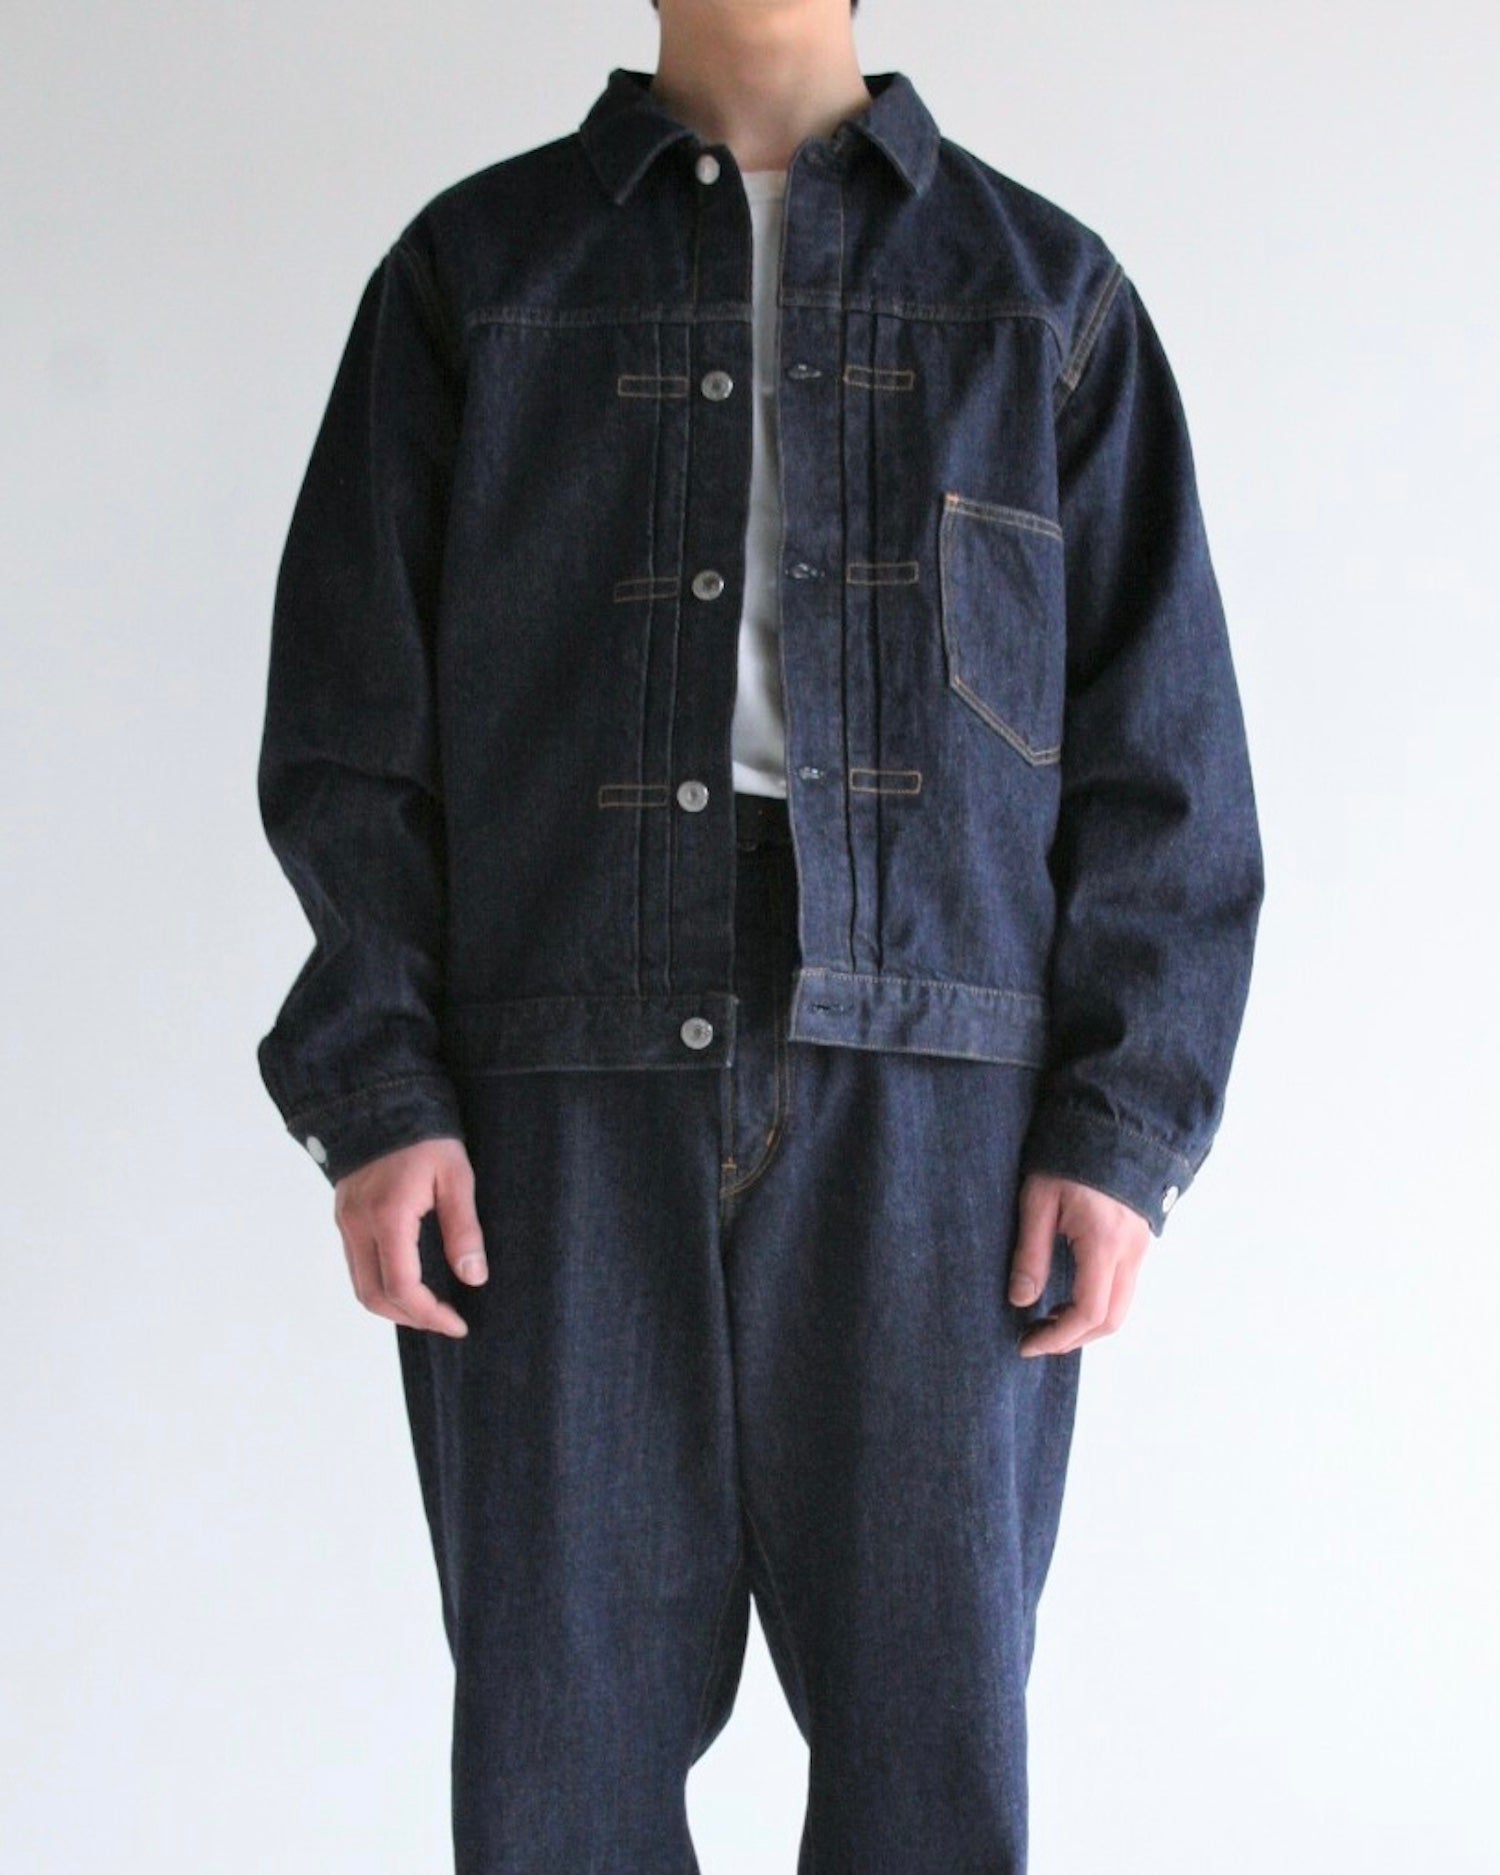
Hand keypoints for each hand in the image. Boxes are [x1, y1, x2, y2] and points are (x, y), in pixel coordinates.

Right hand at [333, 1136, 487, 1337]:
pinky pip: (357, 1265)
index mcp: (387, 1216)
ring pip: (360, 1285)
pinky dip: (381, 1284)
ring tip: (431, 1306)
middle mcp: (358, 1225)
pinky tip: (410, 1280)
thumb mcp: (456, 1176)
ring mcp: (346, 1222)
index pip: (401, 1286)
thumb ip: (463, 1228)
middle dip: (410, 1318)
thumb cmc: (425, 1136)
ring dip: (393, 1305)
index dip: (429, 1314)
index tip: (457, 1323)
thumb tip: (473, 1277)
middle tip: (446, 1320)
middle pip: (373, 1297)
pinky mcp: (344, 1217)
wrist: (383, 1101)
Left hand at [1009, 1171, 1150, 1356]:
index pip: (1089, 1312)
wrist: (1110, 1124)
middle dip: (1074, 1338)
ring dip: (1087, 1324)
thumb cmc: (1067, 1157)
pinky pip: (1125, 1288)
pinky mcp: (1140, 1241)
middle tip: (1036, 1337)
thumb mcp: (1038, 1200)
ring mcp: (1141, 1247)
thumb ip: (1031, 1252)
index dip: (1058, 1337)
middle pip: (1112, 1319)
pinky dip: (1099, 1304)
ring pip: (1121, 1306)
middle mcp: (1131, 1251)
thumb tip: (1021, 1300)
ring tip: (1048, 1320)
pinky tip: (1069, 1297)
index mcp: (1104, 1243)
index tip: (1027, 1344)